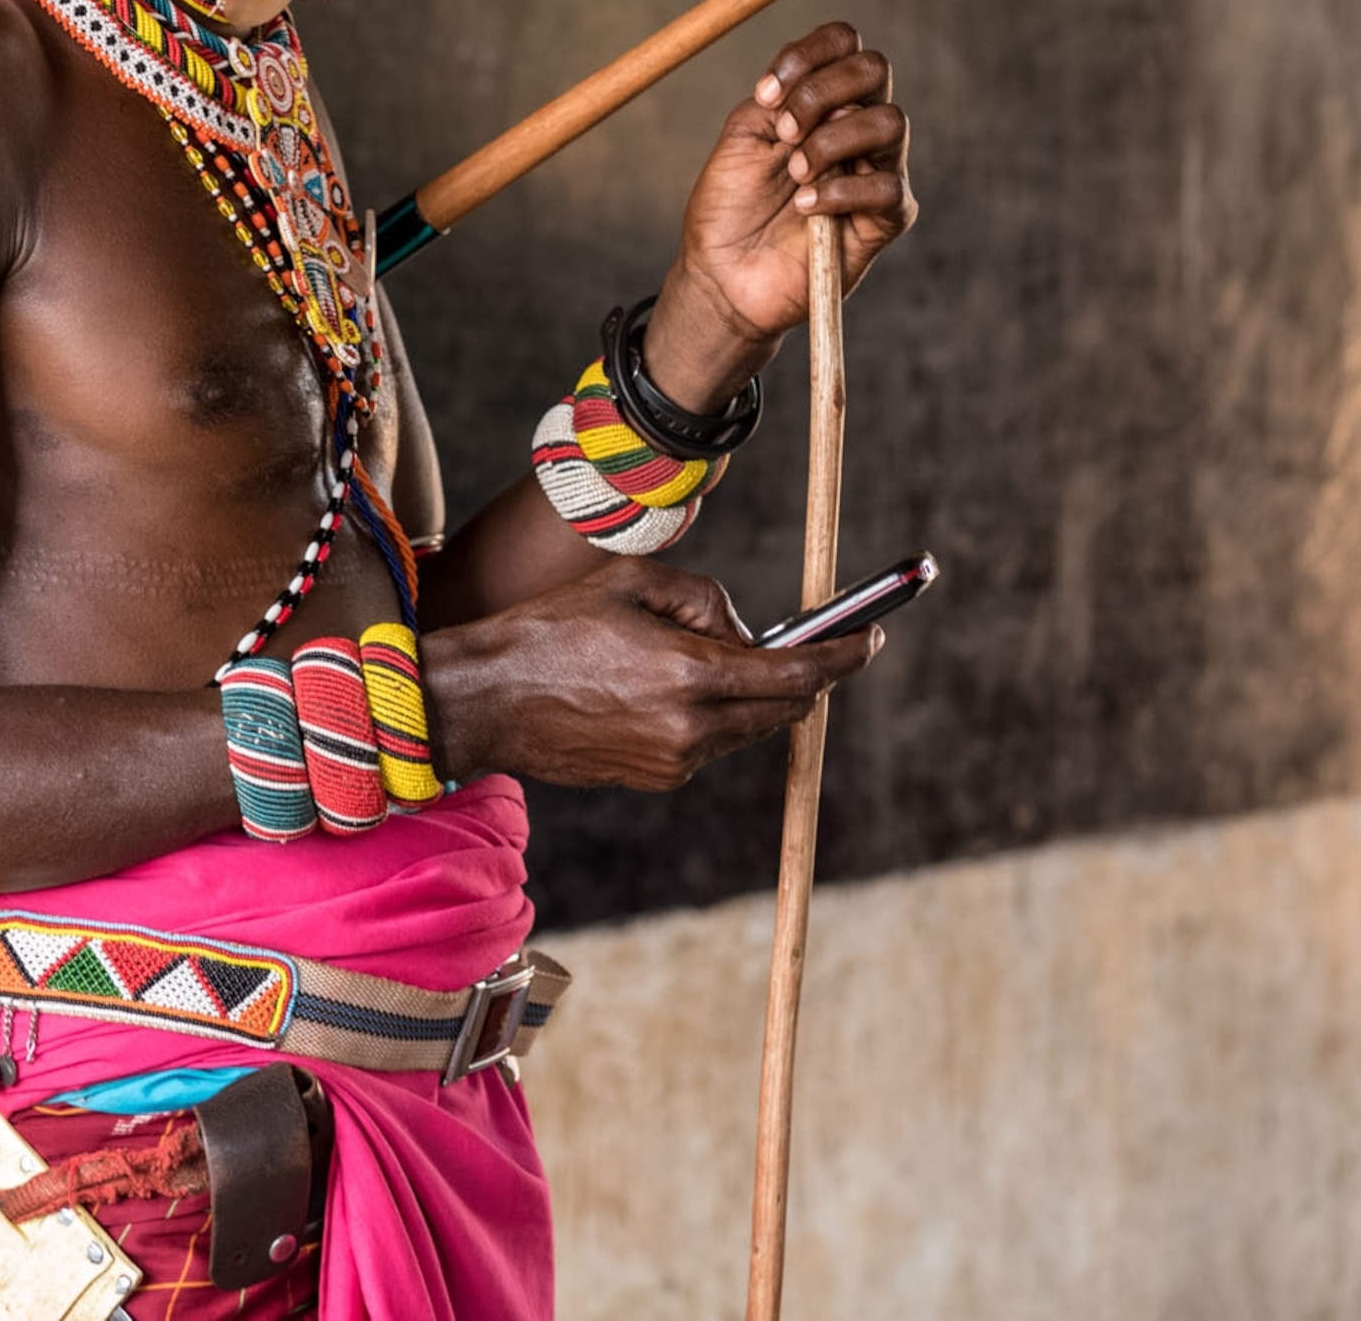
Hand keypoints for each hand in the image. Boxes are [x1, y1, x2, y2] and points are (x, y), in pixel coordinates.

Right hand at [426, 556, 881, 790]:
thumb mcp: (631, 582)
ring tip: (703, 656)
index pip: (798, 672)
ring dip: (753, 693)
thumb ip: (706, 598)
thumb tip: (746, 634)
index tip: (872, 636)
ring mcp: (677, 762)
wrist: (488, 702)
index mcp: (689, 674)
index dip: (846, 654)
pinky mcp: (659, 779)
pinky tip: (667, 688)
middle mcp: (692, 729)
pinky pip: (713, 744)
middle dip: (806, 674)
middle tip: (810, 641)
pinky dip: (714, 715)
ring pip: (752, 727)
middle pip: (786, 706)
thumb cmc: (552, 630)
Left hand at [641, 22, 915, 408]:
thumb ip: (776, 100)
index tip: (765, 92)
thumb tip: (815, 88)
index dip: (810, 53)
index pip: (844, 45)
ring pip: (890, 122)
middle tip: (784, 132)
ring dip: (832, 141)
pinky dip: (839, 191)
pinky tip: (804, 207)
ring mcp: (875, 170)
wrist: (722, 274)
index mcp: (820, 101)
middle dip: (822, 91)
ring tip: (795, 173)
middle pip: (874, 70)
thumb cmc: (729, 207)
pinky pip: (887, 188)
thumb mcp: (742, 138)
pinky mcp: (885, 219)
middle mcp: (854, 127)